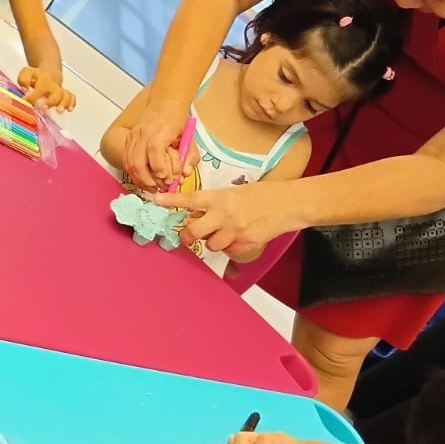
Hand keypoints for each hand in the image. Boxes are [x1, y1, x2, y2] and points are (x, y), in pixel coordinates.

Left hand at [19, 66, 75, 112]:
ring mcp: (60, 91)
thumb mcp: (26, 73)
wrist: (48, 73)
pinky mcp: (64, 96)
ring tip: (59, 111)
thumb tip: (25, 89)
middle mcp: (53, 85)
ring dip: (63, 103)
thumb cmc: (35, 77)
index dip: (32, 96)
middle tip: (44, 107)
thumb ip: (23, 79)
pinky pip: (72, 98)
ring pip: (66, 95)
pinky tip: (69, 109)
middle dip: (52, 101)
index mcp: (43, 79)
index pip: (40, 88)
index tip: (26, 101)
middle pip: (57, 92)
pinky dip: (71, 103)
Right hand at [120, 98, 190, 190]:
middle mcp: (144, 133)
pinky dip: (133, 173)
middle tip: (159, 188)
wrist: (164, 103)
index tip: (166, 177)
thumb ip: (189, 157)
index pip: (155, 149)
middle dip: (147, 179)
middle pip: (137, 160)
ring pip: (129, 162)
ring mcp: (133, 136)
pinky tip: (143, 179)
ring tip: (151, 187)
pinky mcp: (128, 139)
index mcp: (161, 130)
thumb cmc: (177, 120)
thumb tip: (184, 174)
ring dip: (139, 178)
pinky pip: (126, 160)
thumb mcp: (189, 138)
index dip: (159, 166)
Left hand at [153, 179, 293, 253]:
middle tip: (188, 236)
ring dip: (214, 241)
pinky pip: (229, 251)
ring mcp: (235, 231)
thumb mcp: (236, 192)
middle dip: (188, 236)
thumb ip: (216, 203)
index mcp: (221, 198)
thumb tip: (198, 215)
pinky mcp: (246, 244)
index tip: (155, 199)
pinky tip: (241, 236)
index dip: (171, 201)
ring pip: (211, 245)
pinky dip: (231, 247)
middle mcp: (225, 215)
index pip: (190, 199)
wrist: (289, 204)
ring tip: (226, 231)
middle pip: (194, 232)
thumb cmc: (263, 195)